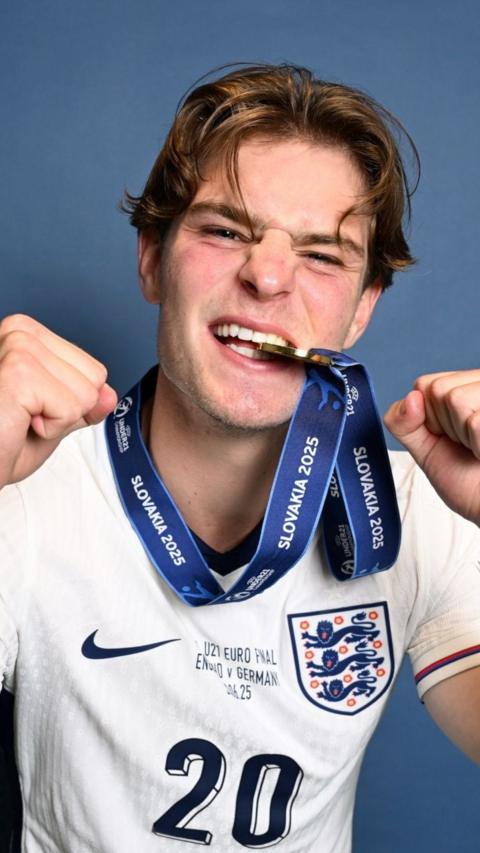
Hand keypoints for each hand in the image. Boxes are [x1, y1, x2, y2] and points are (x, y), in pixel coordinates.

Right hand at [0, 314, 116, 488]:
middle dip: (67, 410)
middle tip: (24, 417)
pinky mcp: (19, 371)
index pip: (93, 368)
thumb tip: (110, 395)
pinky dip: (50, 429)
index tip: (31, 409)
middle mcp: (19, 331)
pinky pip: (72, 409)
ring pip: (87, 393)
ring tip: (18, 419)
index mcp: (26, 333)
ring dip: (57, 421)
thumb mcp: (52, 419)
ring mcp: (19, 347)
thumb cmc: (0, 444)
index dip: (69, 402)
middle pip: (95, 377)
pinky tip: (16, 423)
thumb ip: (82, 403)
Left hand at [384, 370, 479, 524]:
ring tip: (478, 446)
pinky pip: (473, 419)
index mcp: (467, 388)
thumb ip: (403, 424)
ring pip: (454, 398)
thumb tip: (411, 398)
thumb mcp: (425, 450)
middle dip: (445, 425)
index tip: (449, 437)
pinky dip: (477, 442)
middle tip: (467, 444)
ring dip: (462, 433)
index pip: (424, 385)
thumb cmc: (470, 483)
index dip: (429, 418)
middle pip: (437, 388)